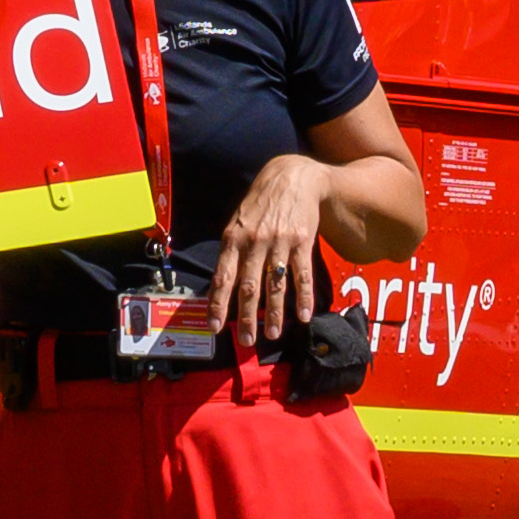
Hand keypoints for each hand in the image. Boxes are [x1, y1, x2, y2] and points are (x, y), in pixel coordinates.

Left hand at [217, 156, 337, 343]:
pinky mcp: (302, 242)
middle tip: (246, 341)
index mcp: (233, 239)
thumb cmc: (260, 205)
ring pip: (275, 284)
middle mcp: (254, 242)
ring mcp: (279, 242)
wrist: (292, 177)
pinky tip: (303, 316)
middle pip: (249, 286)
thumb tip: (219, 286)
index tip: (215, 327)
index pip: (222, 277)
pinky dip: (303, 297)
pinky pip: (302, 274)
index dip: (218, 304)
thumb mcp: (238, 223)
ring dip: (275, 313)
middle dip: (246, 316)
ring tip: (273, 335)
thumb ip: (231, 253)